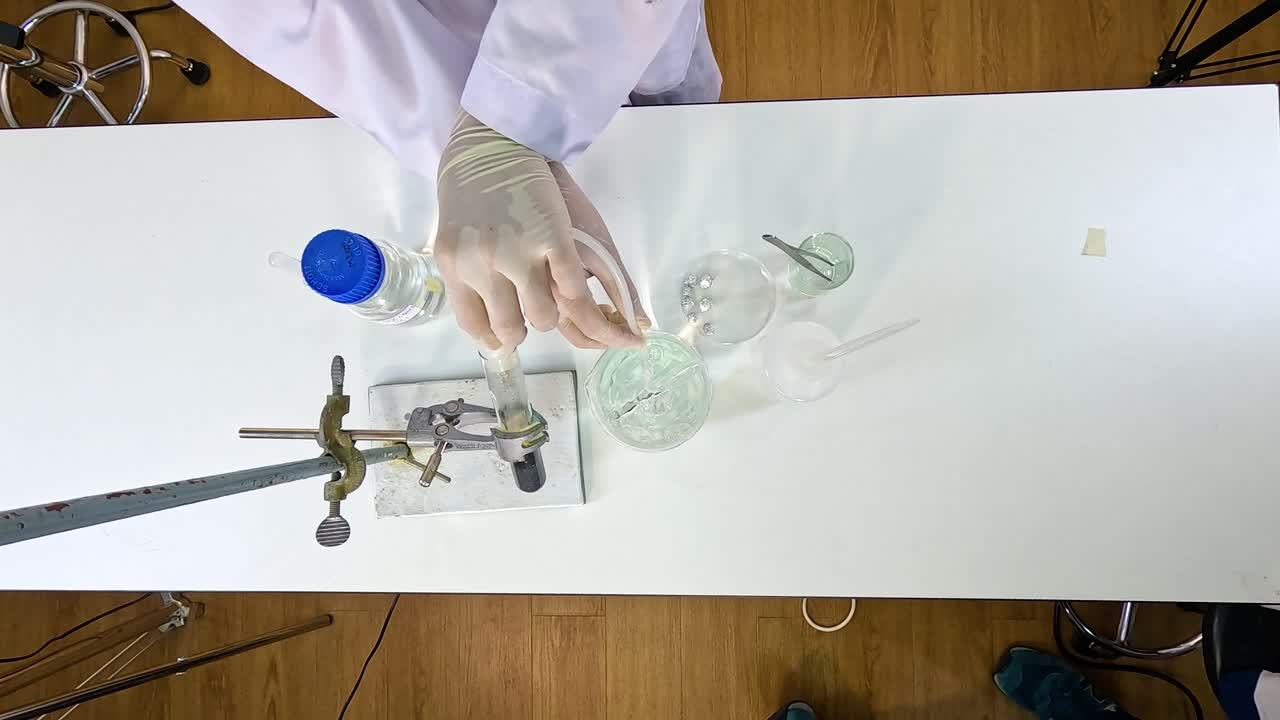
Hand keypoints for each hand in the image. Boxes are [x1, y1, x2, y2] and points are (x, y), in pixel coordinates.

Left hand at [434, 111, 644, 350]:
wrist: (492, 140)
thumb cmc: (469, 190)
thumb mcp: (454, 238)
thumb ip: (466, 277)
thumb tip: (486, 326)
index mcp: (455, 268)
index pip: (476, 326)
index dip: (494, 338)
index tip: (504, 337)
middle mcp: (484, 267)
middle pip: (511, 329)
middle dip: (523, 330)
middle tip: (530, 317)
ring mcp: (520, 254)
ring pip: (544, 317)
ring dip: (551, 315)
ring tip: (554, 302)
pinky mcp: (554, 239)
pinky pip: (571, 289)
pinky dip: (577, 297)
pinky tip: (576, 292)